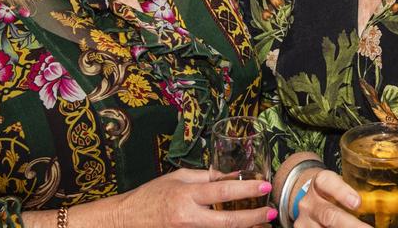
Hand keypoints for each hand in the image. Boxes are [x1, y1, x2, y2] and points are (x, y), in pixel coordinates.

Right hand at [111, 169, 275, 227]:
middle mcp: (188, 218)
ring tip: (263, 224)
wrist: (126, 220)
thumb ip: (206, 177)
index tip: (265, 185)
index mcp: (186, 196)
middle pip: (228, 221)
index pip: (222, 191)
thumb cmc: (152, 196)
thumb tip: (234, 175)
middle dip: (254, 218)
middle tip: (272, 212)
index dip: (246, 188)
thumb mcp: (178, 178)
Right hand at [292, 169, 397, 226]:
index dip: (341, 191)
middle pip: (329, 215)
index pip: (326, 181)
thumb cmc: (337, 193)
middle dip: (351, 226)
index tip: (358, 203)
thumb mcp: (350, 186)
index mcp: (322, 184)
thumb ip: (381, 192)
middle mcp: (311, 203)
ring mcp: (305, 222)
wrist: (308, 201)